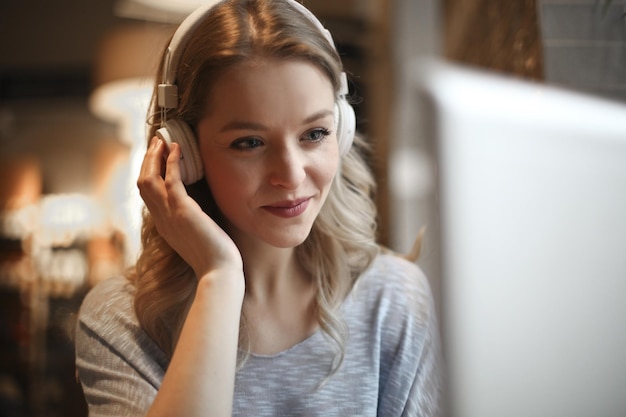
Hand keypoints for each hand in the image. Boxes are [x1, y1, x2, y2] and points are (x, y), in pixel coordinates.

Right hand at [137, 137, 242, 277]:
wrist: (218, 274)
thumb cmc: (215, 260)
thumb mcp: (197, 238)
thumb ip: (192, 225)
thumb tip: (199, 216)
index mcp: (164, 226)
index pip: (148, 195)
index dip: (150, 174)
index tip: (157, 159)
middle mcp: (162, 219)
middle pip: (143, 183)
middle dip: (148, 160)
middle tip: (156, 142)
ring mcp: (170, 215)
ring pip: (149, 179)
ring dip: (155, 156)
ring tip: (162, 140)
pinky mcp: (183, 210)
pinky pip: (171, 180)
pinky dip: (173, 162)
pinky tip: (178, 148)